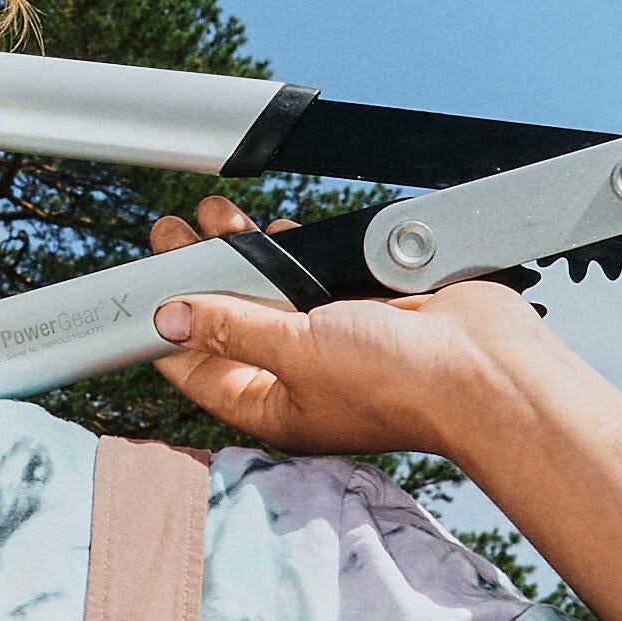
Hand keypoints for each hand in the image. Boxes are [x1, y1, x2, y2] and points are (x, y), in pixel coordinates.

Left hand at [143, 194, 561, 459]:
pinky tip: (267, 229)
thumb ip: (233, 329)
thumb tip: (168, 319)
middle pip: (228, 323)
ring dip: (237, 255)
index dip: (163, 328)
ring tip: (208, 216)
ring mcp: (330, 340)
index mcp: (272, 405)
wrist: (484, 365)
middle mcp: (296, 376)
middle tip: (168, 234)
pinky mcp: (361, 305)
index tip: (137, 289)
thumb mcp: (296, 351)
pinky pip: (312, 275)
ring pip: (267, 294)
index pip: (198, 368)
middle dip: (195, 277)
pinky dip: (289, 250)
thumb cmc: (397, 381)